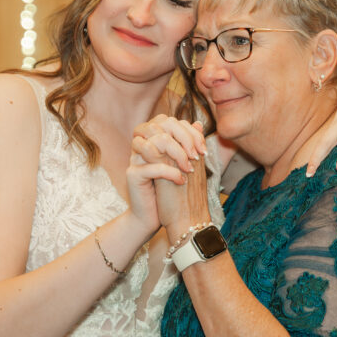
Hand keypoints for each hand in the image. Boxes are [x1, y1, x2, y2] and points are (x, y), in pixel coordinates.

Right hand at [132, 119, 210, 234]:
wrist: (154, 216)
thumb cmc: (169, 189)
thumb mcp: (182, 163)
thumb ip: (188, 143)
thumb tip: (199, 123)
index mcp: (151, 138)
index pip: (169, 121)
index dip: (189, 132)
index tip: (203, 151)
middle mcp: (141, 143)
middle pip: (162, 125)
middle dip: (185, 140)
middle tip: (197, 157)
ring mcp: (135, 158)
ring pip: (157, 141)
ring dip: (178, 154)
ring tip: (189, 169)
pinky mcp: (133, 174)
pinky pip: (153, 166)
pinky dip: (171, 173)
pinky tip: (181, 181)